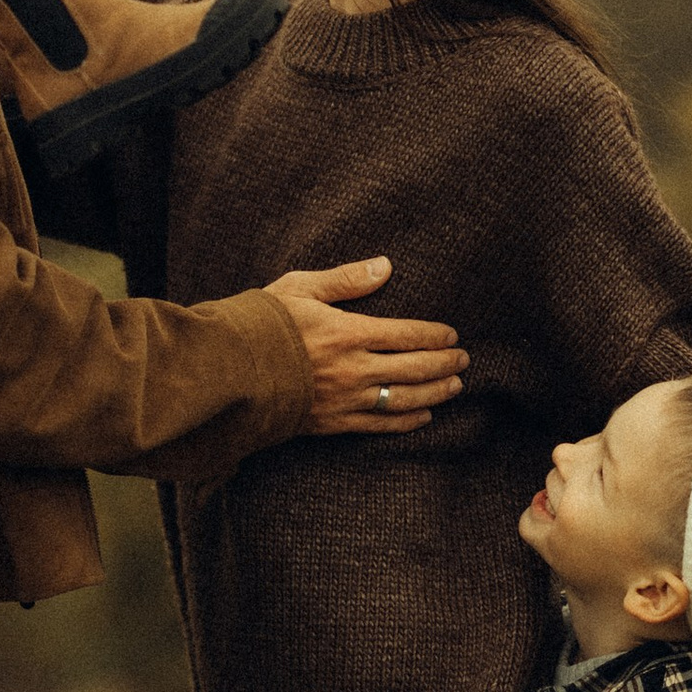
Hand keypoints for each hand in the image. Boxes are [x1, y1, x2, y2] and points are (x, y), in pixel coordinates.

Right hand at [264, 260, 466, 435]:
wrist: (227, 372)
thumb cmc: (261, 324)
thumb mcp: (300, 287)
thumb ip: (346, 280)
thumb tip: (385, 266)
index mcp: (348, 332)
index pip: (407, 334)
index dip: (435, 336)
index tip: (453, 336)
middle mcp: (353, 369)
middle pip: (414, 368)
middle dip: (444, 364)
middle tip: (463, 360)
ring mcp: (345, 399)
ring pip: (403, 399)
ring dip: (435, 393)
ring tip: (454, 387)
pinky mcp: (332, 423)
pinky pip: (379, 425)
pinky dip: (406, 422)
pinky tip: (423, 416)